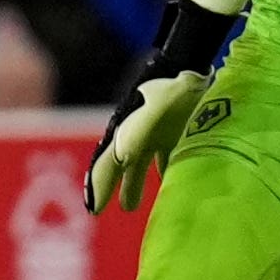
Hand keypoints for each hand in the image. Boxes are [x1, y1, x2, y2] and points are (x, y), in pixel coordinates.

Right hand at [84, 57, 206, 213]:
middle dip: (113, 187)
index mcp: (123, 135)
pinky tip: (170, 183)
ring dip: (134, 183)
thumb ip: (122, 153)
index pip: (105, 165)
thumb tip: (105, 184)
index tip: (93, 209)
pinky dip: (166, 171)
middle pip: (120, 166)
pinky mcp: (177, 130)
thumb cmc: (163, 96)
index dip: (98, 187)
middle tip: (104, 209)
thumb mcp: (139, 126)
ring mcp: (156, 133)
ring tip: (131, 205)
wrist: (186, 69)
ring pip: (140, 163)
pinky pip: (167, 155)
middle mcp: (135, 135)